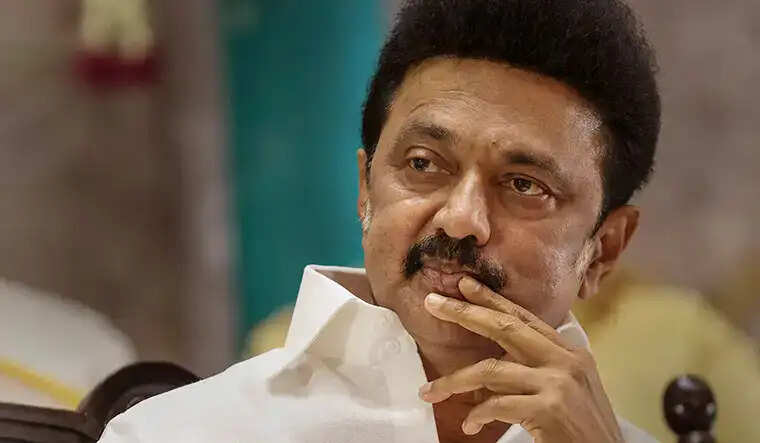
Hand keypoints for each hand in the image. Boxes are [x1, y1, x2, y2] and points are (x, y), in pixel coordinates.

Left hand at [418, 276, 622, 442]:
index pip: (524, 318)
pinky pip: (497, 404)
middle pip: (506, 328)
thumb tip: (493, 365)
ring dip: (454, 381)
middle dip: (465, 313)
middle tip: (433, 303)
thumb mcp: (568, 390)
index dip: (492, 300)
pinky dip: (477, 414)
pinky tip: (470, 425)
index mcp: (570, 353)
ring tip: (430, 391)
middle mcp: (566, 361)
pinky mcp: (549, 409)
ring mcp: (558, 383)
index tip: (465, 285)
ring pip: (491, 370)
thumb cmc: (584, 431)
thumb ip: (538, 371)